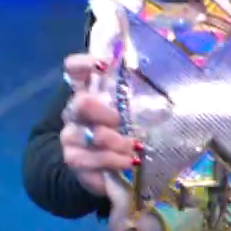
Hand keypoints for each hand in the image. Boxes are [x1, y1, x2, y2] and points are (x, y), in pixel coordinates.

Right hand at [58, 55, 138, 194]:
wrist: (101, 167)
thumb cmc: (120, 131)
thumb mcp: (129, 111)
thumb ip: (138, 97)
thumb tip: (160, 85)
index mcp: (86, 92)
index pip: (73, 69)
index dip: (85, 63)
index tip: (104, 66)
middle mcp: (73, 113)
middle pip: (81, 103)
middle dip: (105, 112)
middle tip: (122, 121)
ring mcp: (71, 138)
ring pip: (87, 136)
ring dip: (114, 142)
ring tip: (134, 148)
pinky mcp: (74, 161)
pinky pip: (88, 161)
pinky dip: (111, 161)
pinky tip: (127, 162)